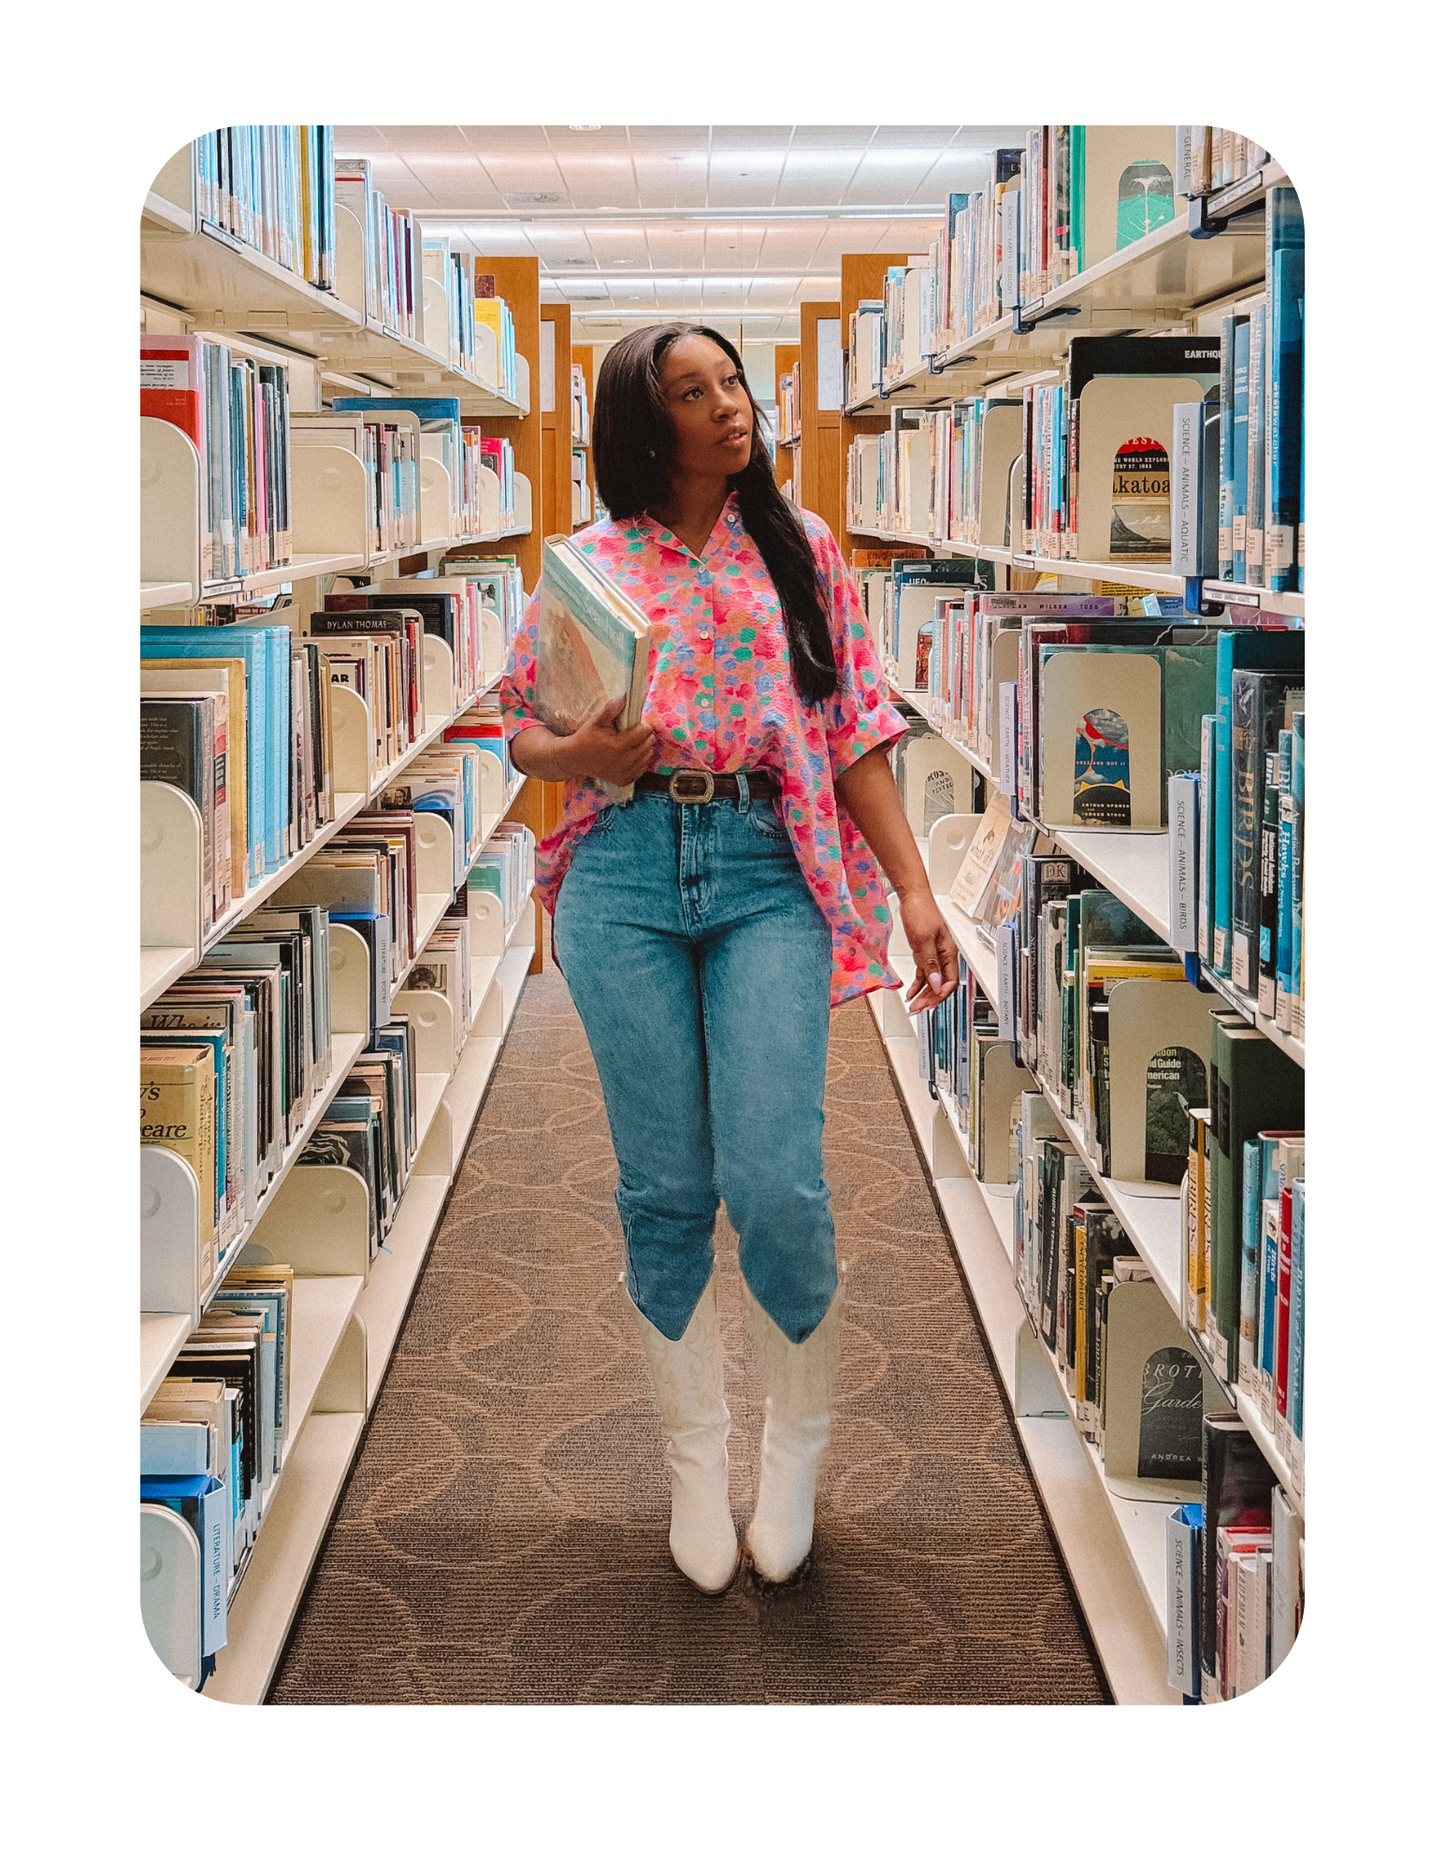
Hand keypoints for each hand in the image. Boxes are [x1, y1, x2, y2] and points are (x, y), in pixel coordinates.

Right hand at [563, 694, 654, 785]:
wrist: (575, 759)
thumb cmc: (586, 738)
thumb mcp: (596, 721)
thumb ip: (611, 709)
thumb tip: (624, 696)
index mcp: (618, 745)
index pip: (644, 732)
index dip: (642, 726)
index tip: (636, 724)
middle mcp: (623, 761)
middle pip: (648, 744)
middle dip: (645, 736)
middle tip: (635, 733)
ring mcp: (624, 772)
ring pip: (647, 756)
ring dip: (644, 748)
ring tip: (632, 743)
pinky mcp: (623, 780)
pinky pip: (642, 769)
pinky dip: (640, 761)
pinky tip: (630, 755)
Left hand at [897, 885, 959, 1013]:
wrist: (912, 896)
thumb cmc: (921, 911)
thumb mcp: (923, 940)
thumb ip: (930, 964)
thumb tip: (937, 984)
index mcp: (949, 952)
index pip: (949, 982)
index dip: (938, 995)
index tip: (926, 1004)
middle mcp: (944, 955)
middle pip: (941, 984)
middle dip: (930, 999)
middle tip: (918, 1010)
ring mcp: (935, 953)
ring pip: (932, 980)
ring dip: (923, 993)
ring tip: (914, 1005)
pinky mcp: (925, 951)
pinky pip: (924, 972)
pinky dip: (918, 983)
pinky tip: (911, 992)